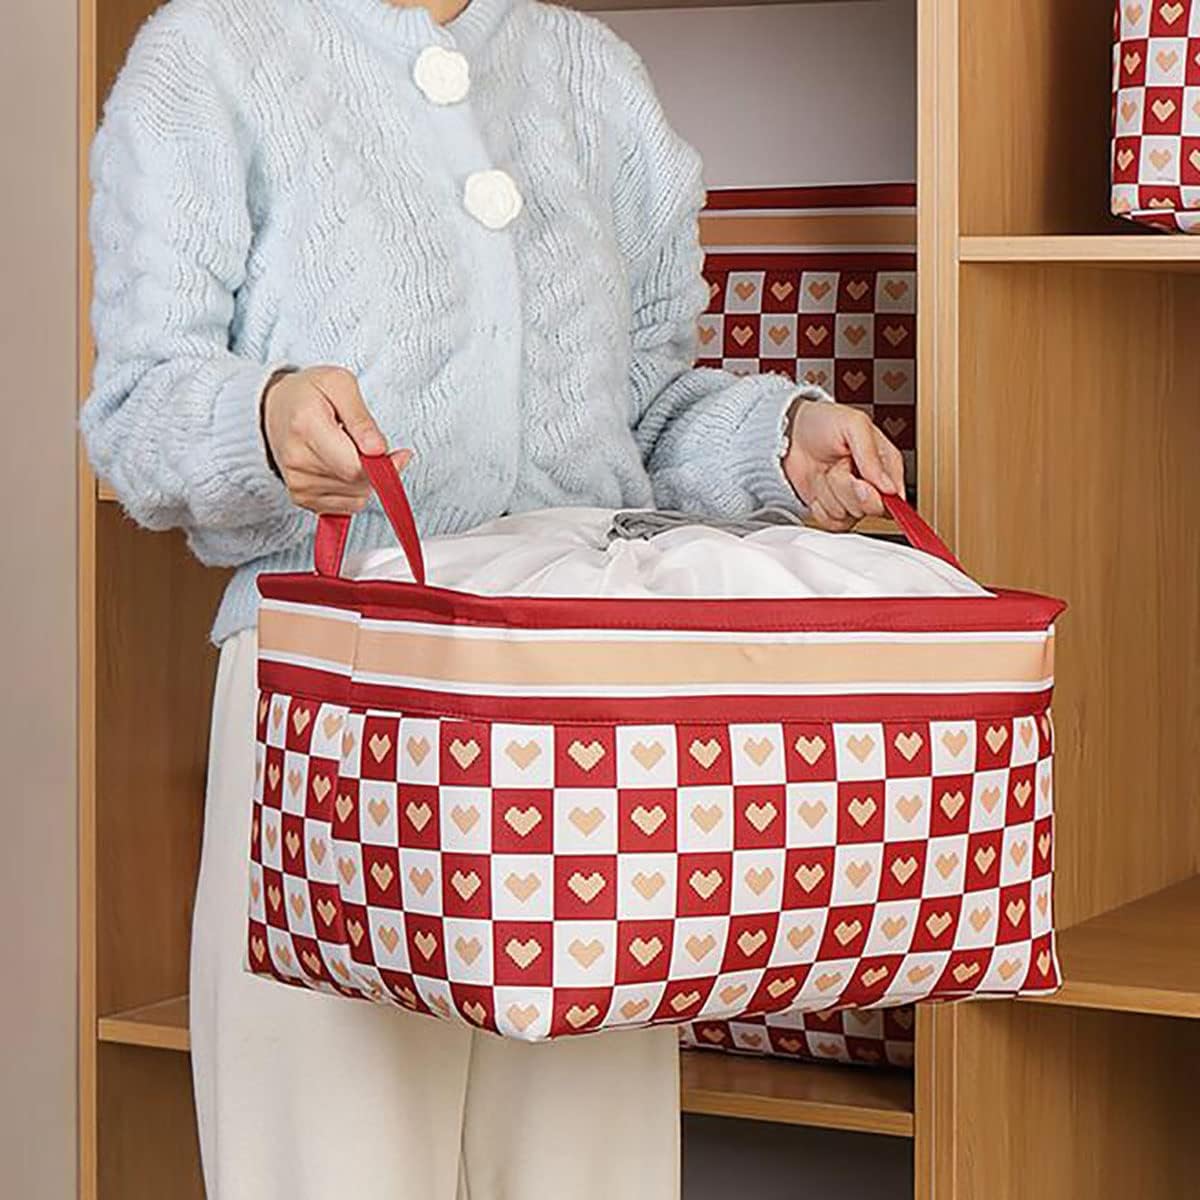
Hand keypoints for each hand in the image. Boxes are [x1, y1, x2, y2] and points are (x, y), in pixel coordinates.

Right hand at [262, 366, 410, 513]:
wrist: (274, 409)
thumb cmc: (309, 393)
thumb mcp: (340, 384)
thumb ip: (362, 418)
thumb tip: (378, 449)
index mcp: (306, 426)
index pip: (354, 466)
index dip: (383, 465)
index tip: (398, 454)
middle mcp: (297, 460)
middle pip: (357, 483)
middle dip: (376, 469)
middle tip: (370, 445)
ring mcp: (298, 483)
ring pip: (356, 497)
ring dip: (365, 479)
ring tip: (349, 452)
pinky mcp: (302, 499)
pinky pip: (347, 506)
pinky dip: (354, 490)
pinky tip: (343, 467)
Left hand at [783, 399, 904, 531]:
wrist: (789, 433)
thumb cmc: (823, 422)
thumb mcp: (854, 425)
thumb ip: (873, 456)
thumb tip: (889, 487)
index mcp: (886, 465)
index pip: (896, 495)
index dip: (878, 494)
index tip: (862, 482)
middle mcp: (872, 486)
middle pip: (871, 508)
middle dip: (849, 489)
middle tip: (839, 467)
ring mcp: (851, 500)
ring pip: (847, 514)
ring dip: (831, 492)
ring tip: (827, 470)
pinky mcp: (832, 510)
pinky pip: (831, 522)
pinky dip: (820, 506)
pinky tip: (818, 486)